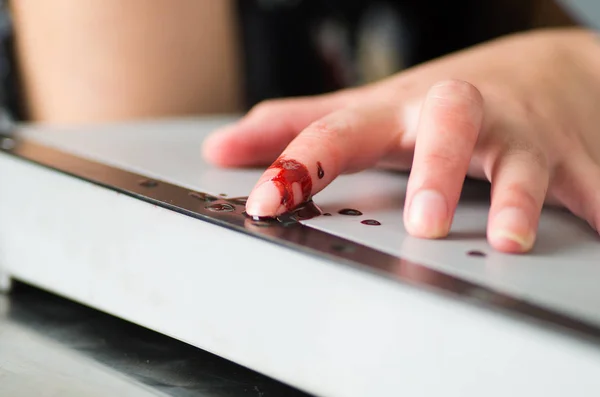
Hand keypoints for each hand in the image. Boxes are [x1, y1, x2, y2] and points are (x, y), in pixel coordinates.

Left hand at [202, 28, 599, 253]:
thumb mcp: (367, 111)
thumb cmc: (437, 103)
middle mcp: (459, 118)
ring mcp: (520, 137)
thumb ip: (295, 129)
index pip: (342, 130)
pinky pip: (589, 186)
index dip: (298, 164)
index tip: (263, 203)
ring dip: (519, 196)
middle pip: (448, 127)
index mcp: (400, 111)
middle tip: (420, 222)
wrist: (537, 71)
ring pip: (523, 161)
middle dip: (436, 170)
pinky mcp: (572, 160)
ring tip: (510, 239)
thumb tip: (222, 149)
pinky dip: (596, 209)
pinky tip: (595, 233)